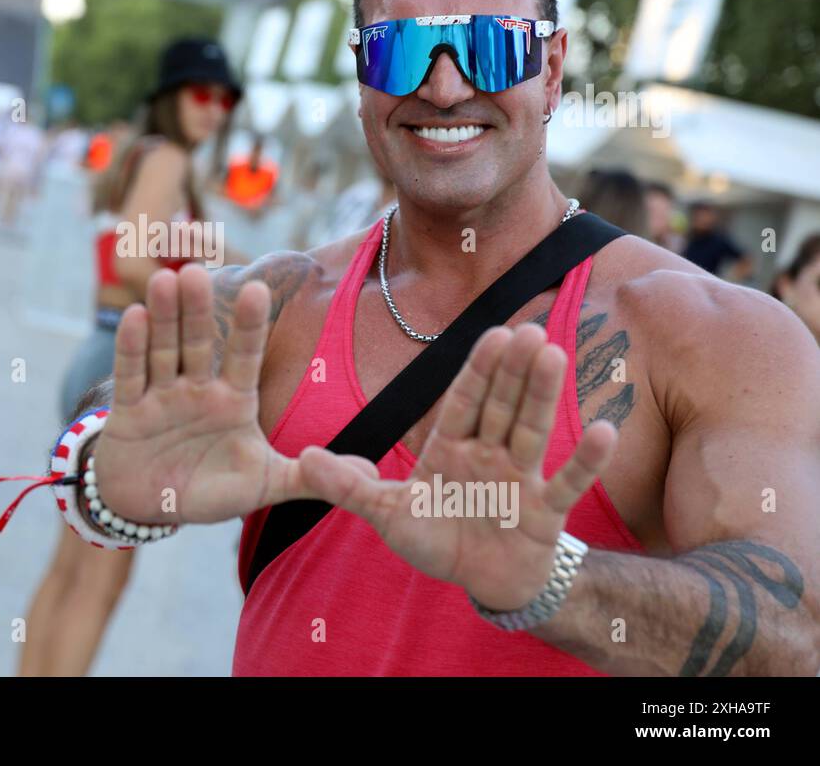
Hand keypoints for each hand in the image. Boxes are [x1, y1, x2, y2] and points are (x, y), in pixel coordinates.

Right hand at [91, 265, 317, 524]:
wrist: (149, 507)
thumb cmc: (207, 490)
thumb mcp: (262, 484)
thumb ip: (308, 475)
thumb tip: (367, 469)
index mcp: (233, 399)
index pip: (245, 355)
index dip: (250, 325)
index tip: (258, 289)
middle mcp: (197, 388)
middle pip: (199, 343)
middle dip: (198, 309)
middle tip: (197, 269)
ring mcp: (162, 395)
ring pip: (164, 350)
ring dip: (164, 317)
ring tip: (165, 279)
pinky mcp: (128, 411)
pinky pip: (131, 376)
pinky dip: (132, 348)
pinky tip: (135, 315)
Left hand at [297, 323, 617, 610]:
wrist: (482, 580)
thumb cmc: (435, 538)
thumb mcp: (386, 514)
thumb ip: (349, 486)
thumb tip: (302, 459)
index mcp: (450, 447)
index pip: (464, 400)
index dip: (477, 369)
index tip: (493, 331)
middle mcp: (488, 453)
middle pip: (500, 404)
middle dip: (512, 368)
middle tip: (527, 327)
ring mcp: (519, 479)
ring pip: (531, 429)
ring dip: (542, 394)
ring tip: (555, 353)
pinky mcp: (545, 511)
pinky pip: (567, 482)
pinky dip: (586, 460)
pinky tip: (606, 430)